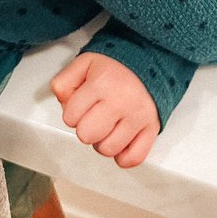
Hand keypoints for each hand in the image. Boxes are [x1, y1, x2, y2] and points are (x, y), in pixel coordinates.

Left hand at [50, 52, 159, 167]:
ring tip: (110, 124)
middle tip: (96, 115)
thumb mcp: (84, 63)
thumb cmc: (117, 65)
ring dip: (105, 141)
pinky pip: (133, 158)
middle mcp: (121, 101)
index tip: (84, 103)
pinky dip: (124, 155)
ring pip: (108, 150)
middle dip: (87, 127)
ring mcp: (138, 116)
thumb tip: (64, 104)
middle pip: (87, 136)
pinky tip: (122, 140)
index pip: (70, 118)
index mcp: (101, 83)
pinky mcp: (152, 128)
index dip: (73, 112)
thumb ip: (64, 82)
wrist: (151, 59)